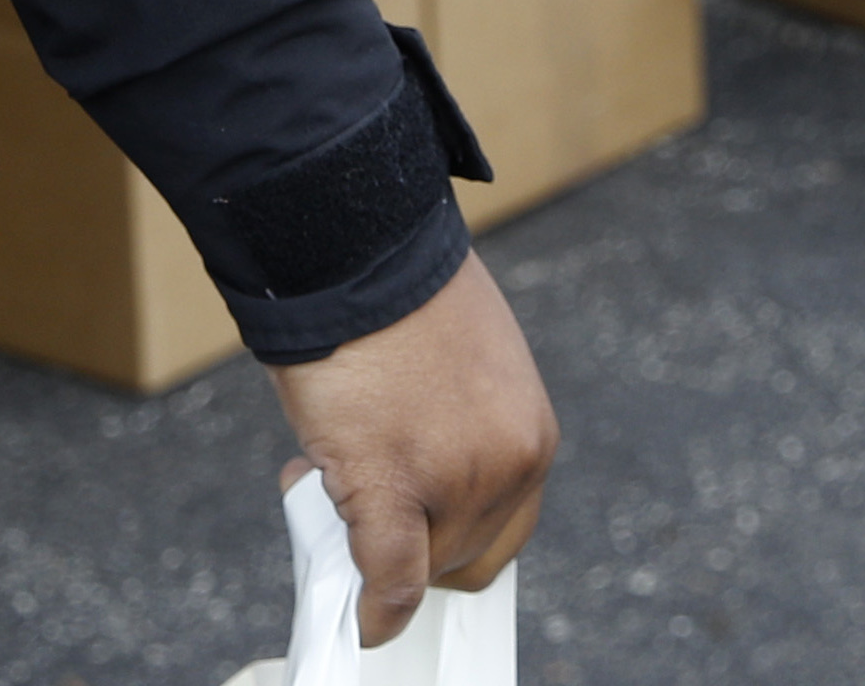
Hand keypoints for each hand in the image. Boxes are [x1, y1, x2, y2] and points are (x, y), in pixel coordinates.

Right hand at [266, 251, 558, 647]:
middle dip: (418, 545)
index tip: (423, 538)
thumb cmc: (398, 294)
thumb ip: (461, 427)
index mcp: (530, 432)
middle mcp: (509, 462)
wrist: (357, 248)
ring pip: (423, 563)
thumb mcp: (467, 364)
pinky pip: (389, 575)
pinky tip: (359, 616)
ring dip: (381, 550)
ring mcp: (455, 479)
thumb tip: (418, 470)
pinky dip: (373, 605)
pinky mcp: (391, 486)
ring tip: (334, 495)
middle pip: (469, 553)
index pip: (508, 524)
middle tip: (368, 516)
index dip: (458, 538)